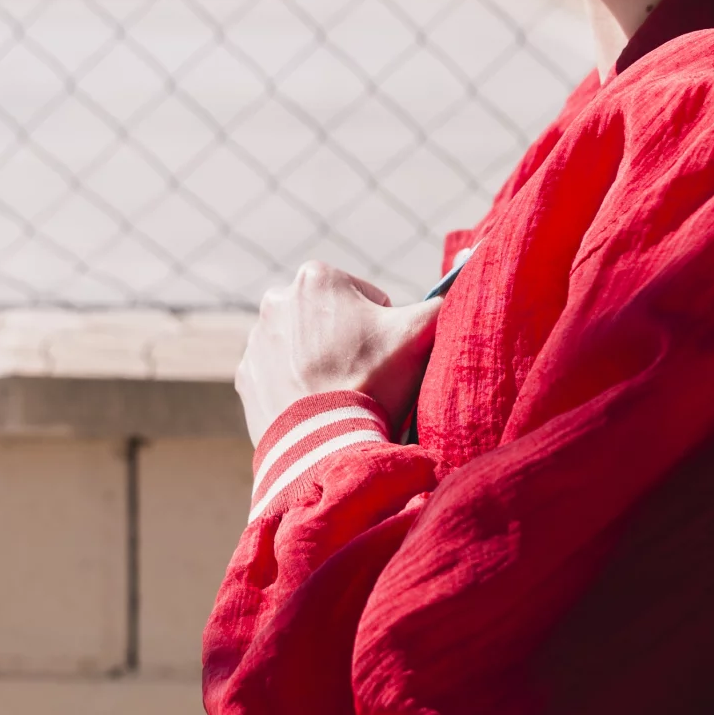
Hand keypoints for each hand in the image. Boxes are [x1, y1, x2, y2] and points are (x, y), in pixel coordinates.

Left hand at [235, 261, 443, 445]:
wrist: (326, 444)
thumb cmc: (374, 382)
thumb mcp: (420, 332)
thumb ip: (442, 299)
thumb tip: (466, 270)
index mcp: (317, 277)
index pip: (367, 298)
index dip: (385, 327)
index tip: (385, 355)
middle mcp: (277, 299)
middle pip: (332, 320)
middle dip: (349, 343)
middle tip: (366, 377)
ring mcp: (256, 341)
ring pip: (305, 348)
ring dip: (322, 364)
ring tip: (342, 394)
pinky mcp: (246, 378)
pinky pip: (280, 377)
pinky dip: (297, 389)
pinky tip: (317, 408)